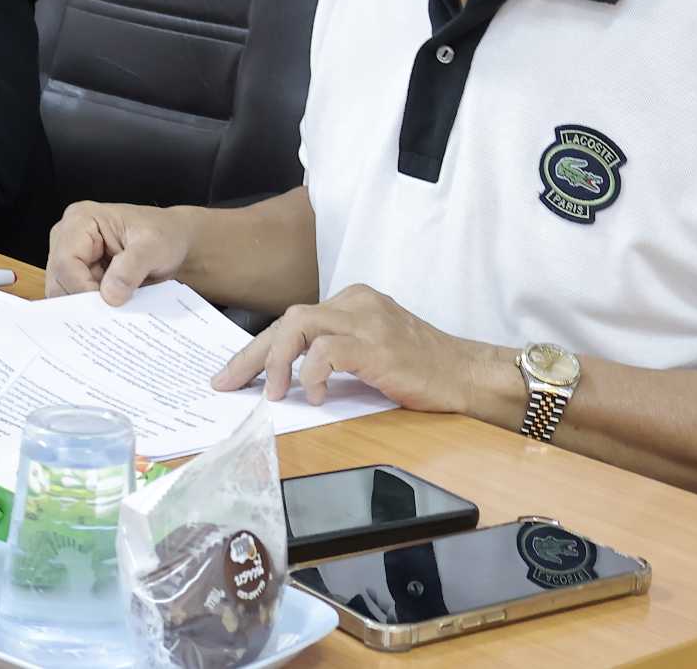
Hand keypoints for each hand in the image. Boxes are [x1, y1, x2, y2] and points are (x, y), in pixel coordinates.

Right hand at [44, 201, 194, 304]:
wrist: (174, 241)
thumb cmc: (164, 235)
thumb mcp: (154, 246)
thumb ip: (132, 268)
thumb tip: (110, 295)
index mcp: (81, 219)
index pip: (65, 261)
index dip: (81, 288)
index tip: (107, 305)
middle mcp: (67, 237)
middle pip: (58, 279)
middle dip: (82, 300)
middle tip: (110, 315)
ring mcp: (70, 256)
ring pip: (63, 293)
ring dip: (87, 306)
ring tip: (114, 312)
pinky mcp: (77, 274)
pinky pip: (74, 298)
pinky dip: (91, 309)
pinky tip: (110, 312)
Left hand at [211, 284, 498, 413]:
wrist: (468, 376)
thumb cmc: (422, 370)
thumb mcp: (371, 352)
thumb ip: (334, 353)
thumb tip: (287, 377)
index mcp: (352, 301)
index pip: (293, 320)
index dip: (258, 348)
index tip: (232, 373)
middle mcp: (356, 302)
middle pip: (288, 320)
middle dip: (251, 354)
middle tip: (228, 383)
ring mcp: (366, 321)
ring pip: (299, 325)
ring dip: (275, 361)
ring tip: (271, 393)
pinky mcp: (376, 345)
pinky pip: (327, 349)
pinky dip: (310, 372)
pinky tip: (313, 395)